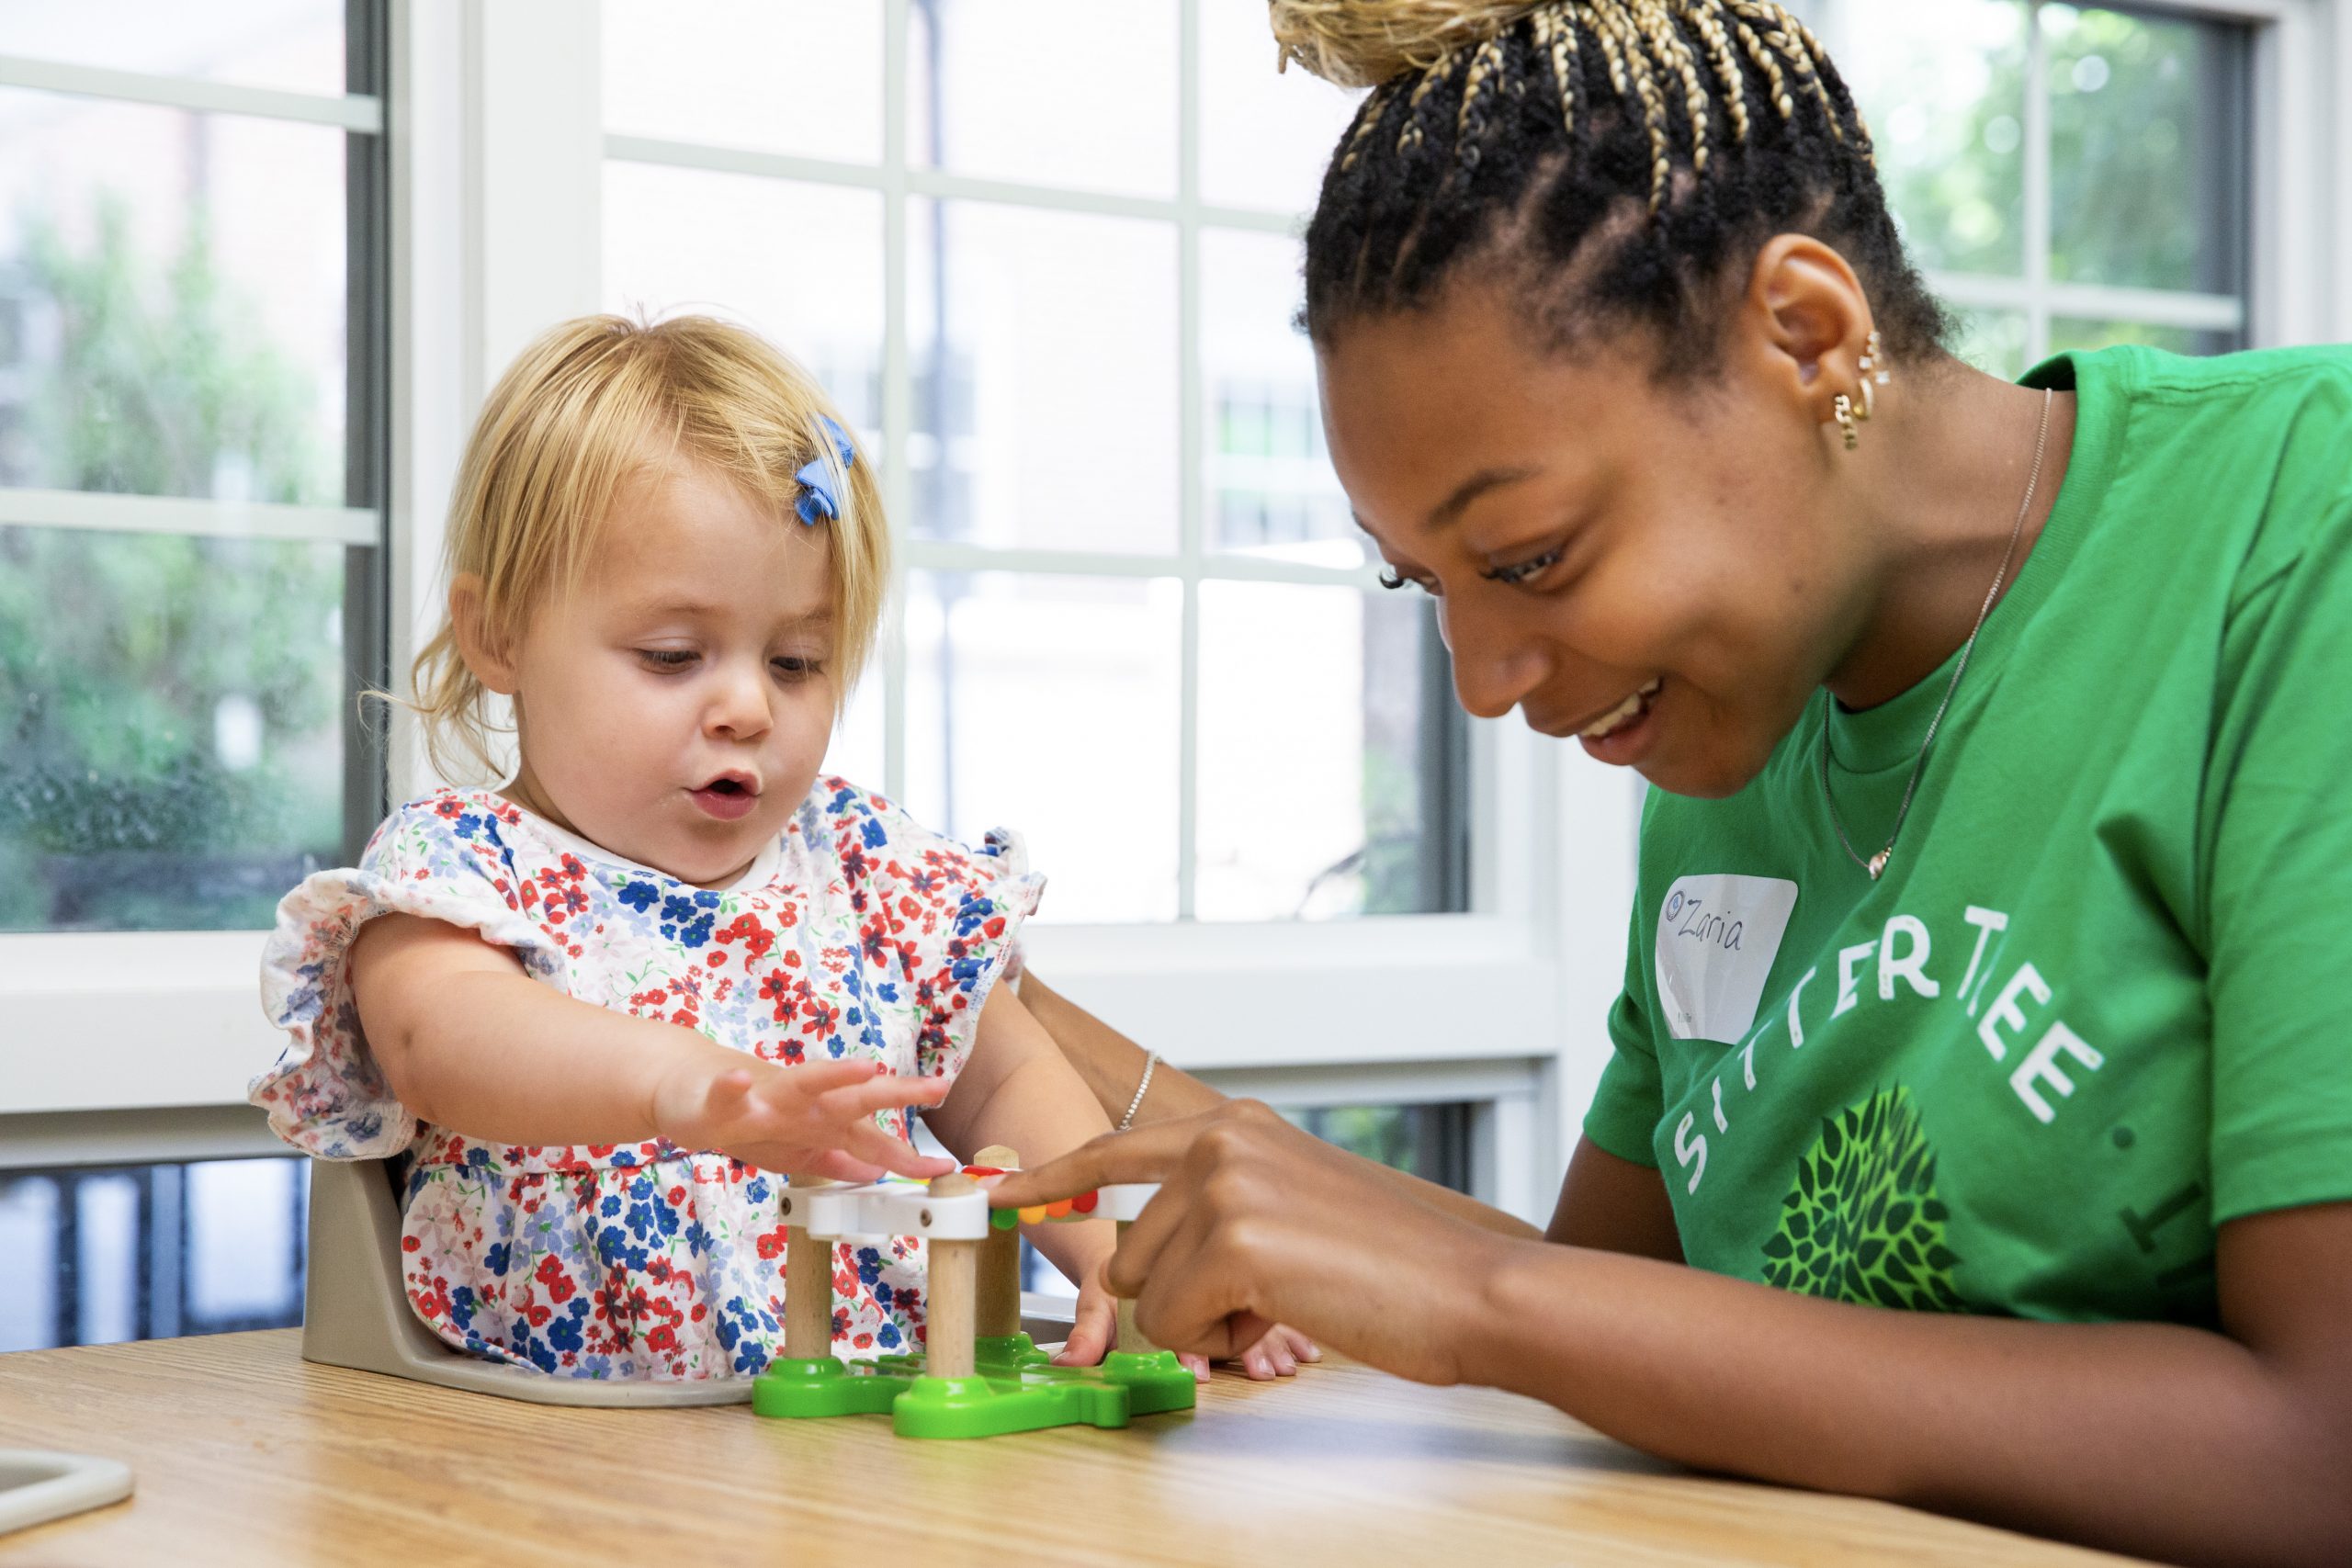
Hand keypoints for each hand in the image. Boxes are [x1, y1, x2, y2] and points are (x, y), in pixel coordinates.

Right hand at [651, 1053, 955, 1181]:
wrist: (691, 1091)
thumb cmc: (752, 1119)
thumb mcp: (799, 1149)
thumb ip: (837, 1158)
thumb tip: (877, 1171)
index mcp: (822, 1122)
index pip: (874, 1140)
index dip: (907, 1157)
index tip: (944, 1167)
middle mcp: (804, 1105)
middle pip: (856, 1098)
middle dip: (897, 1092)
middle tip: (937, 1087)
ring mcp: (766, 1098)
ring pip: (803, 1083)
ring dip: (834, 1076)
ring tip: (866, 1068)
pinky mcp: (723, 1099)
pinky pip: (728, 1094)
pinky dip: (733, 1088)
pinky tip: (739, 1082)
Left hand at [986, 1100, 1509, 1386]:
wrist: (1468, 1291)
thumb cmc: (1390, 1266)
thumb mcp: (1293, 1203)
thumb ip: (1220, 1206)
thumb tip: (1145, 1252)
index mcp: (1234, 1125)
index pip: (1114, 1149)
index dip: (1050, 1177)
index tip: (992, 1193)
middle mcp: (1220, 1142)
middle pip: (1127, 1251)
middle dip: (1181, 1297)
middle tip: (1268, 1296)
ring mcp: (1224, 1187)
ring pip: (1146, 1294)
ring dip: (1204, 1323)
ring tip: (1286, 1303)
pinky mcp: (1233, 1242)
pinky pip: (1174, 1324)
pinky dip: (1221, 1342)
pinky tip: (1284, 1319)